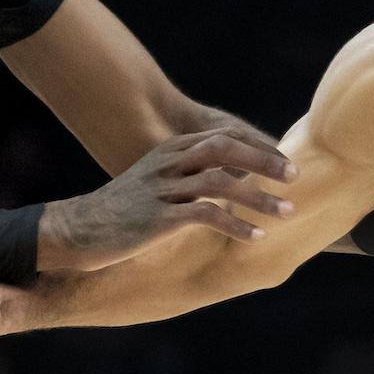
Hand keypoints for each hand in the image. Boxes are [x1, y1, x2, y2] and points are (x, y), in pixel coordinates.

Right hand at [39, 126, 297, 269]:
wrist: (77, 230)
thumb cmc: (121, 211)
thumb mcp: (156, 184)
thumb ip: (191, 177)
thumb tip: (233, 182)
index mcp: (170, 151)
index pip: (222, 137)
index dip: (257, 146)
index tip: (286, 159)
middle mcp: (168, 164)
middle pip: (225, 149)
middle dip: (264, 161)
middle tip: (295, 175)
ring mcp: (162, 189)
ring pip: (220, 182)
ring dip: (258, 197)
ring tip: (286, 211)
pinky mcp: (158, 217)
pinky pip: (205, 215)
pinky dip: (235, 224)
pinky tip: (255, 236)